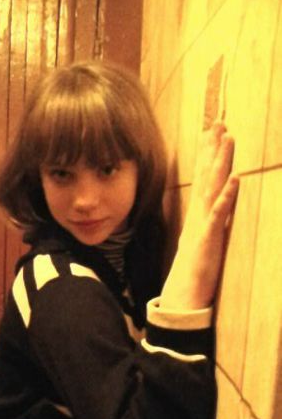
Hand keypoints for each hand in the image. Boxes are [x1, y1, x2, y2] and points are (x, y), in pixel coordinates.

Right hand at [160, 122, 239, 309]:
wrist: (183, 296)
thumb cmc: (193, 271)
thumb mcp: (201, 241)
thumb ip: (207, 223)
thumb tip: (211, 210)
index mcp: (198, 214)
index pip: (203, 178)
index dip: (208, 154)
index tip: (213, 131)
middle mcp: (199, 215)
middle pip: (206, 175)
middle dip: (212, 148)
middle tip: (219, 122)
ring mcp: (203, 225)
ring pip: (211, 187)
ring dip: (220, 162)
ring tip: (228, 138)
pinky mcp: (208, 239)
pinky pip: (218, 214)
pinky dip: (226, 195)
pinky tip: (235, 179)